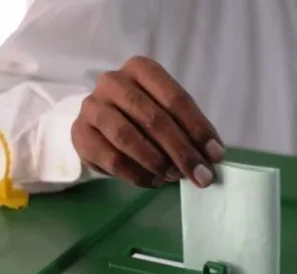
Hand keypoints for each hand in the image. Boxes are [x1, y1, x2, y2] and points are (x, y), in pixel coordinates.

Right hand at [71, 56, 224, 187]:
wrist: (97, 126)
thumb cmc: (138, 117)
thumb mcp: (165, 114)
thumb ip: (186, 130)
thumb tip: (212, 157)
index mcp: (141, 69)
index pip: (175, 98)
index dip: (198, 129)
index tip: (216, 156)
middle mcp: (113, 82)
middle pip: (153, 118)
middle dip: (182, 151)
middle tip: (201, 176)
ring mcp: (93, 107)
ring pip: (128, 137)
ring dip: (157, 162)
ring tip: (174, 177)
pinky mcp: (80, 134)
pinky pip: (112, 159)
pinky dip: (137, 175)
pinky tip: (153, 182)